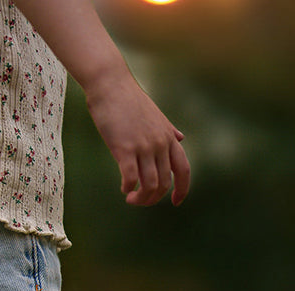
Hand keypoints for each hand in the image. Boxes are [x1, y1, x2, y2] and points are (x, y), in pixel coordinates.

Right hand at [84, 72, 190, 207]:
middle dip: (153, 199)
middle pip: (165, 183)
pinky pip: (132, 178)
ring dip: (141, 198)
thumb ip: (169, 131)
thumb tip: (181, 138)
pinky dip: (128, 188)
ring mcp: (144, 146)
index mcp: (168, 137)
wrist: (111, 85)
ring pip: (150, 185)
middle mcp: (160, 144)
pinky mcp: (125, 148)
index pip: (184, 169)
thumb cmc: (129, 100)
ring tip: (130, 197)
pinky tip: (123, 188)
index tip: (175, 202)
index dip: (182, 189)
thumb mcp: (156, 116)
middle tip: (138, 200)